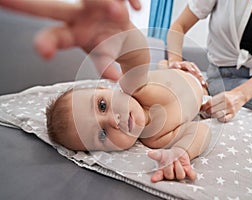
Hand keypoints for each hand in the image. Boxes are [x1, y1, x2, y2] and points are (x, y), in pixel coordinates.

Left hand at [1, 0, 140, 79]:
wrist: (130, 42)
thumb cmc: (112, 51)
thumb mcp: (107, 60)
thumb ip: (108, 67)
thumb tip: (114, 76)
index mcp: (72, 35)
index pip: (53, 36)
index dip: (46, 43)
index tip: (43, 52)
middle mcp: (78, 17)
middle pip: (51, 8)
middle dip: (29, 5)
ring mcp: (95, 6)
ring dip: (103, 3)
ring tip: (119, 12)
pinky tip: (136, 8)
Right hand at [148, 148, 196, 182]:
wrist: (179, 153)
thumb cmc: (168, 155)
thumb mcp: (162, 153)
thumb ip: (156, 155)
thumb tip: (149, 153)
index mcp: (163, 171)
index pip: (159, 176)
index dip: (156, 178)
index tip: (153, 179)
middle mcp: (171, 175)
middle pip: (169, 176)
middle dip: (170, 166)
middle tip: (171, 160)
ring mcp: (179, 174)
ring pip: (180, 176)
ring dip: (179, 167)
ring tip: (177, 160)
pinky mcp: (188, 173)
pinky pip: (191, 176)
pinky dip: (191, 174)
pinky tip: (188, 169)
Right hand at [169, 61, 207, 91]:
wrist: (172, 67)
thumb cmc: (180, 73)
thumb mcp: (188, 77)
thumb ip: (195, 80)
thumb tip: (206, 85)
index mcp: (191, 68)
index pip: (197, 72)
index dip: (201, 77)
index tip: (203, 83)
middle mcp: (187, 65)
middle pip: (193, 67)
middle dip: (197, 72)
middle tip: (200, 76)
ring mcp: (180, 64)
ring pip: (186, 64)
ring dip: (190, 67)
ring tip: (192, 70)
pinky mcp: (174, 64)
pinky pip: (176, 64)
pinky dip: (177, 65)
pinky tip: (178, 67)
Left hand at [201, 90, 246, 121]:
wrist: (239, 96)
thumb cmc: (228, 96)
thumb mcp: (220, 95)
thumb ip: (212, 100)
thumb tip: (201, 107)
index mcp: (223, 96)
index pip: (210, 103)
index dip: (204, 107)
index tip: (202, 108)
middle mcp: (227, 102)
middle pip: (212, 110)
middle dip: (207, 111)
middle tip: (207, 111)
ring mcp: (230, 109)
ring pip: (217, 115)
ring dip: (212, 115)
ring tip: (212, 114)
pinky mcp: (233, 114)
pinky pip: (224, 119)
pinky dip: (220, 119)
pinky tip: (219, 117)